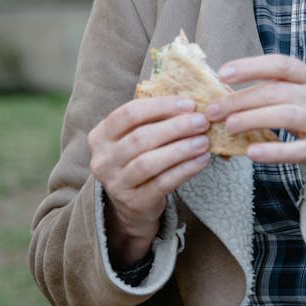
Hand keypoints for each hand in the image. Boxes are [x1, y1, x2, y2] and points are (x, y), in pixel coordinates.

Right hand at [87, 96, 210, 266]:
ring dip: (181, 149)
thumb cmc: (141, 158)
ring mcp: (115, 183)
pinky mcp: (133, 202)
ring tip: (204, 141)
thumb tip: (193, 101)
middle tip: (202, 121)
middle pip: (140, 138)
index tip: (189, 103)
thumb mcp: (139, 136)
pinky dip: (185, 170)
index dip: (160, 106)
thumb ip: (156, 119)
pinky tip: (202, 160)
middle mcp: (102, 159)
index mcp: (101, 135)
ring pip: (148, 162)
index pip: (128, 113)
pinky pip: (162, 183)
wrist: (133, 204)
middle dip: (175, 127)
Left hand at [206, 54, 305, 190]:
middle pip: (276, 91)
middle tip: (214, 110)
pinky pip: (297, 149)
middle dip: (241, 99)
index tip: (222, 74)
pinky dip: (273, 151)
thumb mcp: (305, 95)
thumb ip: (276, 88)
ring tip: (229, 126)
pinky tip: (252, 152)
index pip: (280, 64)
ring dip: (252, 119)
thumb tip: (228, 87)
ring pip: (285, 116)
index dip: (250, 66)